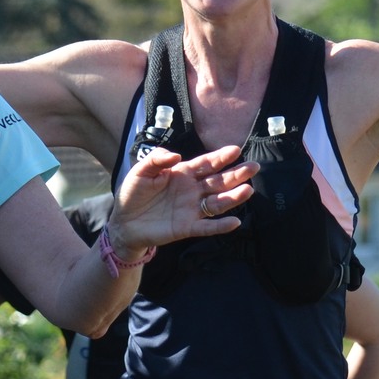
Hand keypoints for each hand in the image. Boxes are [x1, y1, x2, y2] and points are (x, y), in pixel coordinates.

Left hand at [108, 144, 255, 256]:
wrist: (123, 221)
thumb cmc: (133, 193)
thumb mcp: (141, 170)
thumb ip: (157, 159)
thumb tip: (176, 155)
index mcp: (183, 174)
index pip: (205, 164)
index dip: (220, 157)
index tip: (235, 150)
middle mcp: (192, 190)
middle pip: (218, 182)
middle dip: (236, 174)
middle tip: (254, 167)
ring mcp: (191, 209)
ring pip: (217, 203)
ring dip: (233, 198)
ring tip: (248, 191)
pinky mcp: (187, 227)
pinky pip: (207, 227)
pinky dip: (221, 226)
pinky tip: (235, 222)